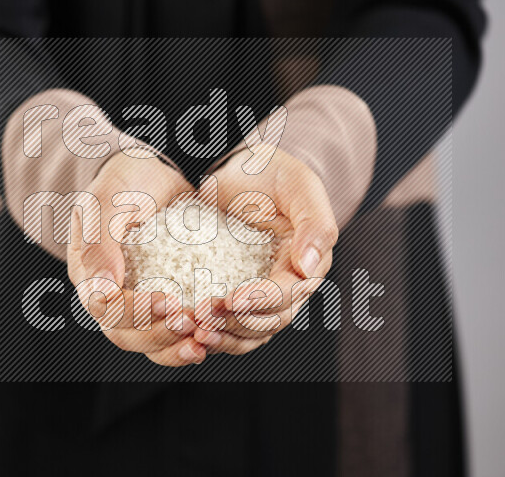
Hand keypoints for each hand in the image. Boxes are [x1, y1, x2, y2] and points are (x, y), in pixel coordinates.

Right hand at [66, 152, 207, 366]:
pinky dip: (188, 339)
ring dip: (174, 346)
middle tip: (190, 321)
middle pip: (125, 334)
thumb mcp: (107, 200)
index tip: (168, 299)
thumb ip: (99, 242)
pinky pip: (171, 330)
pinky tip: (211, 336)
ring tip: (203, 339)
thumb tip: (101, 290)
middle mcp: (110, 295)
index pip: (105, 307)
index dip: (135, 311)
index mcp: (89, 273)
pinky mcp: (164, 301)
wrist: (154, 174)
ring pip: (148, 341)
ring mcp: (136, 301)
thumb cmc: (125, 180)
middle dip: (158, 333)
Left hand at [193, 148, 338, 355]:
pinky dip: (213, 332)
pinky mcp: (237, 296)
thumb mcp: (299, 185)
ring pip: (250, 332)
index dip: (262, 300)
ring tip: (196, 330)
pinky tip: (189, 330)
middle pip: (270, 320)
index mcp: (308, 264)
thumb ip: (315, 223)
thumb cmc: (272, 171)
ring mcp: (262, 294)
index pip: (289, 294)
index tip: (232, 298)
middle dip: (238, 322)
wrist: (238, 169)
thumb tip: (310, 267)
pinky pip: (229, 325)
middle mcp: (289, 286)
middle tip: (204, 314)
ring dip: (224, 336)